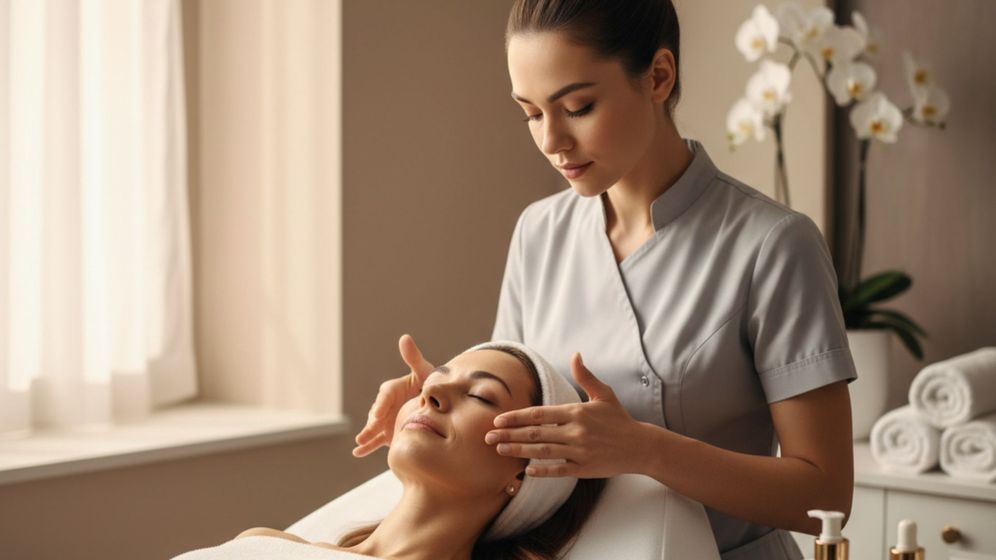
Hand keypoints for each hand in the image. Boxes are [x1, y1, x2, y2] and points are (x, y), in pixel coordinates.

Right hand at [352, 334, 434, 456]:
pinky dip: (367, 446)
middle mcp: (386, 404)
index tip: (379, 414)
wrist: (436, 403)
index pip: (385, 396)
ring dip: (367, 435)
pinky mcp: (387, 432)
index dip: (381, 404)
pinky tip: (357, 453)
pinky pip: (376, 439)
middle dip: (372, 423)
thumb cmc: (430, 383)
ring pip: (374, 427)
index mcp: (393, 389)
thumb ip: (413, 357)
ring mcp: (385, 420)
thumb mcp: (424, 370)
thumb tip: (404, 337)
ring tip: (360, 442)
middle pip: (376, 413)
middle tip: (369, 431)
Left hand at [484, 352, 648, 477]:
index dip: (517, 417)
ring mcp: (579, 452)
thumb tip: (575, 354)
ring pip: (542, 452)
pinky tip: (526, 471)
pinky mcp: (584, 469)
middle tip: (488, 437)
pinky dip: (542, 471)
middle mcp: (575, 432)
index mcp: (576, 412)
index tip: (499, 419)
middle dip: (509, 435)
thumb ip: (585, 376)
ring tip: (500, 450)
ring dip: (519, 452)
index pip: (539, 414)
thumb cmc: (619, 419)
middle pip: (535, 433)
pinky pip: (558, 470)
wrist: (640, 446)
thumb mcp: (604, 394)